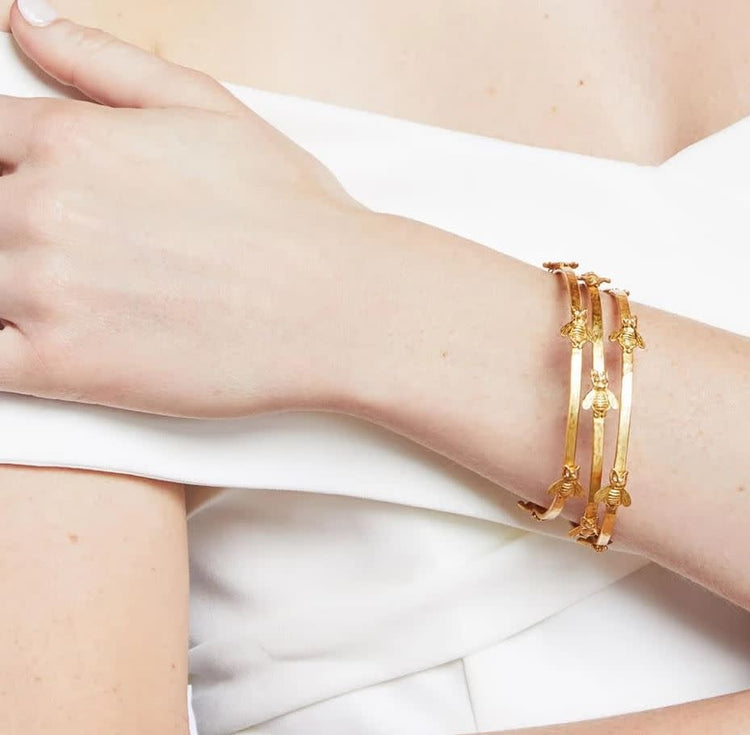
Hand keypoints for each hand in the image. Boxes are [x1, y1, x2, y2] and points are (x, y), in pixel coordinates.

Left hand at [0, 1, 370, 417]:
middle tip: (62, 247)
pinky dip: (0, 351)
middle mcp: (42, 210)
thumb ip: (102, 59)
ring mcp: (46, 293)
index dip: (0, 167)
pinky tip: (33, 345)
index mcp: (69, 141)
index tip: (25, 191)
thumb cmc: (288, 211)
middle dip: (6, 228)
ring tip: (64, 292)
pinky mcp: (65, 368)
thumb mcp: (206, 107)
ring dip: (5, 287)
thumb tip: (20, 17)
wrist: (337, 304)